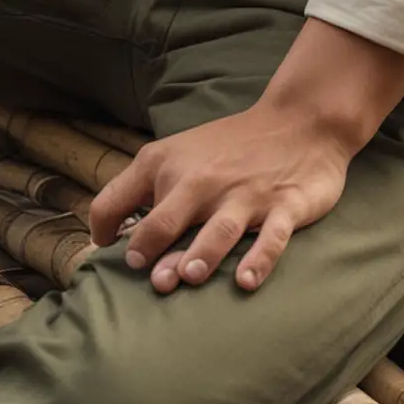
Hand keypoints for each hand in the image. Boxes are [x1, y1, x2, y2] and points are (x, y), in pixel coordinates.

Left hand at [86, 100, 351, 293]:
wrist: (300, 121)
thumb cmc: (229, 150)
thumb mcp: (180, 157)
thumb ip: (148, 192)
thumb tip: (114, 240)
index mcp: (166, 164)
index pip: (117, 198)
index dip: (103, 230)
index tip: (107, 255)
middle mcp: (202, 179)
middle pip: (167, 218)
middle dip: (153, 248)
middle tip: (151, 279)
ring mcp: (245, 195)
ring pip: (218, 230)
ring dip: (201, 254)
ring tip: (189, 277)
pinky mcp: (284, 207)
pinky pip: (271, 237)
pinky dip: (259, 259)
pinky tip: (246, 281)